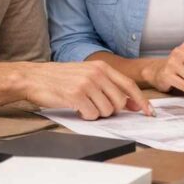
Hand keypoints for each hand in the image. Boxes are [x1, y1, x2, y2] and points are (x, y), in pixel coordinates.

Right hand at [15, 61, 152, 119]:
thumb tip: (132, 103)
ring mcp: (86, 84)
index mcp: (102, 67)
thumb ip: (110, 86)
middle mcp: (97, 73)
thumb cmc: (61, 78)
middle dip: (111, 110)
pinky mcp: (76, 95)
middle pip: (119, 102)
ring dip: (96, 114)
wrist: (34, 77)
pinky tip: (76, 108)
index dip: (141, 101)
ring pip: (106, 111)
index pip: (129, 86)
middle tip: (96, 107)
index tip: (149, 112)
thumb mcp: (88, 74)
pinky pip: (91, 115)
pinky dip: (85, 116)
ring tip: (83, 105)